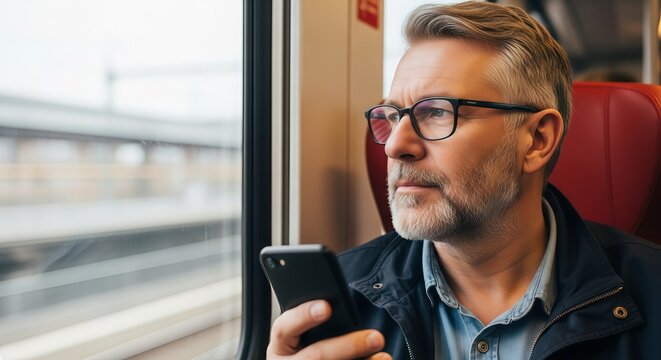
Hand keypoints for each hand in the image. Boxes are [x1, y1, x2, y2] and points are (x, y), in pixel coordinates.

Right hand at [266, 300, 391, 359]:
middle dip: (347, 346)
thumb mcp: (301, 337)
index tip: (326, 307)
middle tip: (375, 337)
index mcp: (279, 347)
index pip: (284, 328)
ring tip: (383, 356)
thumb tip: (341, 306)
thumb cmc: (305, 350)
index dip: (304, 316)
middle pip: (316, 356)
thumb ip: (314, 324)